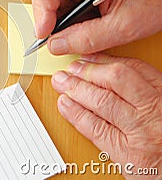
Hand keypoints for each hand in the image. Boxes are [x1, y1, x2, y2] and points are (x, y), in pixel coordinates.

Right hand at [31, 0, 161, 54]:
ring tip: (75, 31)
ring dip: (56, 18)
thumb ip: (86, 39)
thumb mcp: (122, 27)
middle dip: (47, 16)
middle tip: (57, 38)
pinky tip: (78, 23)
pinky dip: (62, 16)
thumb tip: (55, 44)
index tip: (45, 33)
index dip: (42, 10)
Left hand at [52, 53, 161, 178]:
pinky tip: (65, 104)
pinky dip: (76, 114)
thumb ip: (142, 91)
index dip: (105, 60)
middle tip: (70, 68)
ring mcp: (140, 133)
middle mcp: (154, 112)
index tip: (87, 58)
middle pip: (115, 80)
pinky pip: (96, 129)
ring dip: (76, 88)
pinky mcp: (127, 155)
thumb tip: (106, 71)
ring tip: (61, 82)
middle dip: (88, 71)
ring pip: (102, 101)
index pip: (134, 68)